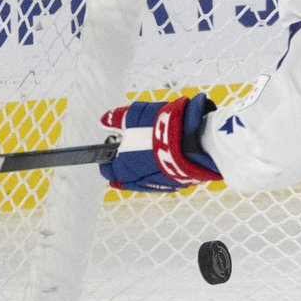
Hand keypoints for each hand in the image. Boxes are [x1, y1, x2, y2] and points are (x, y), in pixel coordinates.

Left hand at [99, 94, 221, 191]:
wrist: (195, 139)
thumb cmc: (161, 129)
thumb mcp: (133, 116)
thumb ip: (116, 119)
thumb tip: (105, 120)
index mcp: (124, 168)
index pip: (108, 170)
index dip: (109, 157)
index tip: (112, 148)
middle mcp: (141, 181)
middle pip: (127, 178)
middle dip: (127, 164)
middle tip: (132, 150)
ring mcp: (161, 184)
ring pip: (148, 179)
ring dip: (146, 168)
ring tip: (152, 152)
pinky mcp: (180, 183)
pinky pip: (167, 178)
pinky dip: (164, 170)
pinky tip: (168, 158)